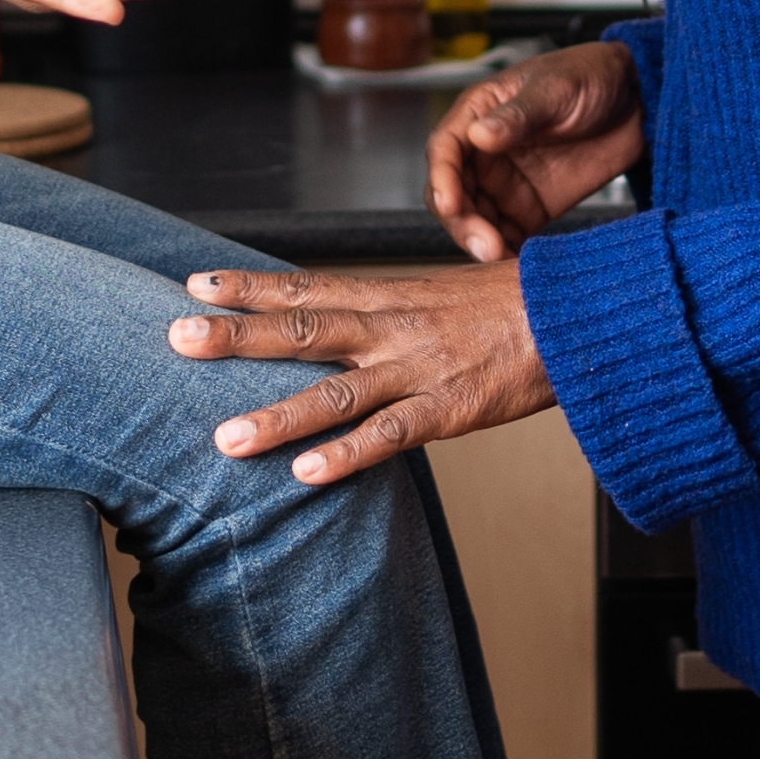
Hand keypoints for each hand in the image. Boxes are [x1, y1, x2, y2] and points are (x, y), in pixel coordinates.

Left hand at [167, 261, 551, 484]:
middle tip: (177, 336)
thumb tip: (343, 322)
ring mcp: (419, 369)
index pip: (305, 286)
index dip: (249, 287)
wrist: (582, 314)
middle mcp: (394, 328)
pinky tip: (307, 475)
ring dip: (277, 416)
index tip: (196, 284)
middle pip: (302, 329)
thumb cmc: (514, 306)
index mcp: (390, 295)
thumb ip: (390, 310)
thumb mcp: (440, 295)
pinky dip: (348, 455)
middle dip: (236, 336)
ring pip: (336, 392)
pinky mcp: (451, 409)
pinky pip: (391, 435)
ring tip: (223, 438)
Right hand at [429, 41, 646, 259]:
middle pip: (454, 194)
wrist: (636, 98)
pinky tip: (518, 264)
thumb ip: (518, 115)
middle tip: (485, 244)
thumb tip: (479, 135)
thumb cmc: (588, 76)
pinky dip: (508, 253)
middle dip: (462, 222)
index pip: (444, 151)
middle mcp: (484, 153)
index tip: (450, 204)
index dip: (442, 179)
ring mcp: (506, 183)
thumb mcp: (554, 89)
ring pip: (476, 221)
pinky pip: (509, 236)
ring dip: (482, 242)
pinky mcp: (531, 208)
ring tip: (503, 257)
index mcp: (478, 115)